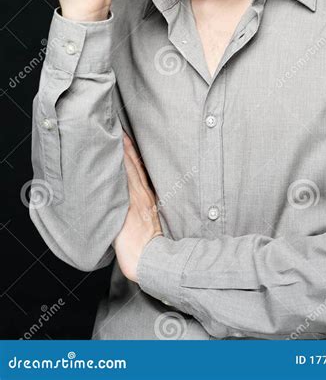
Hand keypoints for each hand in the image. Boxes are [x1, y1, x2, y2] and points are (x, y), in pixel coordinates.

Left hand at [114, 132, 162, 282]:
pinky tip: (113, 156)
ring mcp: (135, 198)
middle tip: (120, 127)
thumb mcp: (149, 225)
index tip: (126, 137)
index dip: (132, 153)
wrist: (151, 259)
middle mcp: (142, 195)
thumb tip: (129, 208)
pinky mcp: (128, 205)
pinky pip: (123, 181)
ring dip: (122, 151)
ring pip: (128, 169)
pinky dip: (120, 167)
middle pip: (134, 164)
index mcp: (147, 199)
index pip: (139, 170)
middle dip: (127, 146)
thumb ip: (141, 212)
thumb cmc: (148, 247)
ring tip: (115, 134)